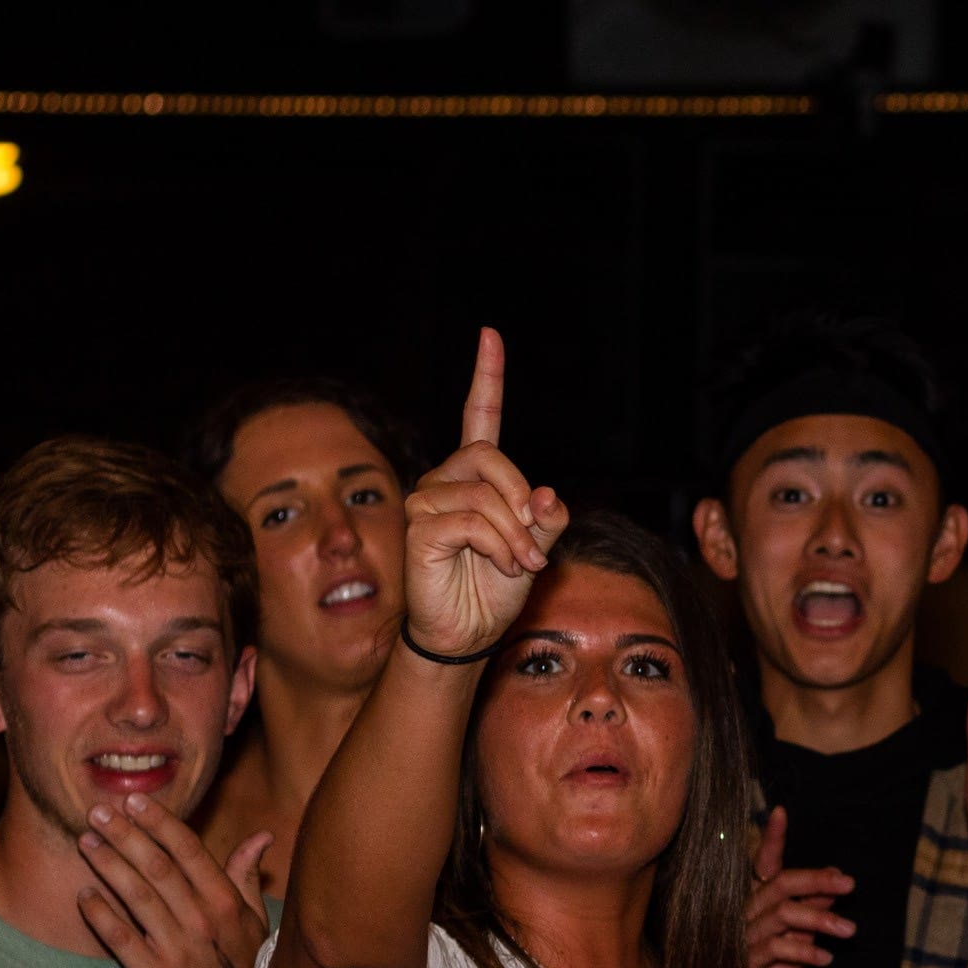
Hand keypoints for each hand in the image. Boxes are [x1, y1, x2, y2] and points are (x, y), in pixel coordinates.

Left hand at [76, 797, 271, 967]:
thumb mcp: (254, 922)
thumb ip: (246, 877)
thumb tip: (261, 837)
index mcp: (226, 903)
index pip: (189, 851)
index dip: (161, 823)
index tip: (136, 801)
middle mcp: (201, 920)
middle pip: (157, 866)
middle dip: (125, 834)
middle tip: (97, 811)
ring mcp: (177, 947)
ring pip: (136, 896)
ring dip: (108, 864)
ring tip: (85, 841)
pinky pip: (120, 937)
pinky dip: (100, 913)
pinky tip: (82, 895)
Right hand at [401, 329, 566, 659]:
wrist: (470, 631)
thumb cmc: (498, 587)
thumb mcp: (537, 548)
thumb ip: (546, 518)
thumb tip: (547, 495)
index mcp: (478, 477)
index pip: (480, 417)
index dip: (486, 377)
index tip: (489, 336)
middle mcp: (447, 479)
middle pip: (489, 455)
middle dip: (522, 497)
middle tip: (535, 542)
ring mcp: (428, 500)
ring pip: (485, 494)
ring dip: (515, 533)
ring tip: (519, 562)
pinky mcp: (420, 526)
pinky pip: (471, 520)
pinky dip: (499, 544)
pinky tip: (502, 566)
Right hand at [743, 808, 854, 967]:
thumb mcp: (802, 935)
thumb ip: (815, 906)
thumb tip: (837, 879)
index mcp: (757, 901)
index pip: (764, 864)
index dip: (771, 839)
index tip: (780, 812)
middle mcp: (744, 914)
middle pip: (780, 883)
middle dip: (816, 879)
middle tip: (850, 883)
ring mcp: (741, 938)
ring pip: (782, 914)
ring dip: (820, 919)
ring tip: (850, 930)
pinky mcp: (743, 964)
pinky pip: (776, 949)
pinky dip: (805, 951)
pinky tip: (827, 958)